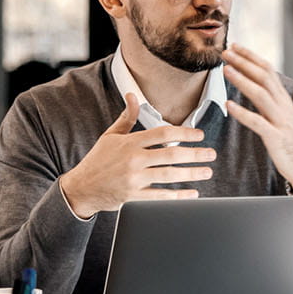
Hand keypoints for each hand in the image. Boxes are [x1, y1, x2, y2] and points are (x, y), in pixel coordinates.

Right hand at [59, 93, 215, 218]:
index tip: (200, 135)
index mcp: (130, 142)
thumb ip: (126, 117)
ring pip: (170, 175)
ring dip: (192, 173)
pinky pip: (161, 197)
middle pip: (171, 154)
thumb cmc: (98, 160)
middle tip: (211, 154)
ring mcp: (134, 180)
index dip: (185, 132)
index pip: (163, 133)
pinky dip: (179, 196)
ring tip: (207, 172)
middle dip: (195, 154)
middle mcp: (133, 160)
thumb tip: (133, 95)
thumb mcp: (110, 135)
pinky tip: (193, 194)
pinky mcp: (133, 198)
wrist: (81, 188)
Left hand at [221, 44, 292, 192]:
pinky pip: (258, 123)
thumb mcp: (282, 117)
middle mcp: (283, 106)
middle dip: (244, 62)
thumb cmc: (292, 143)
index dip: (251, 57)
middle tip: (226, 51)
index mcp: (283, 100)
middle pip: (264, 77)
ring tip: (225, 70)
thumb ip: (269, 102)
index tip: (235, 46)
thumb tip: (253, 86)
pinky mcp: (276, 138)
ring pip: (261, 95)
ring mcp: (280, 121)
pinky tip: (229, 106)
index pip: (268, 71)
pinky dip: (243, 113)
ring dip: (242, 80)